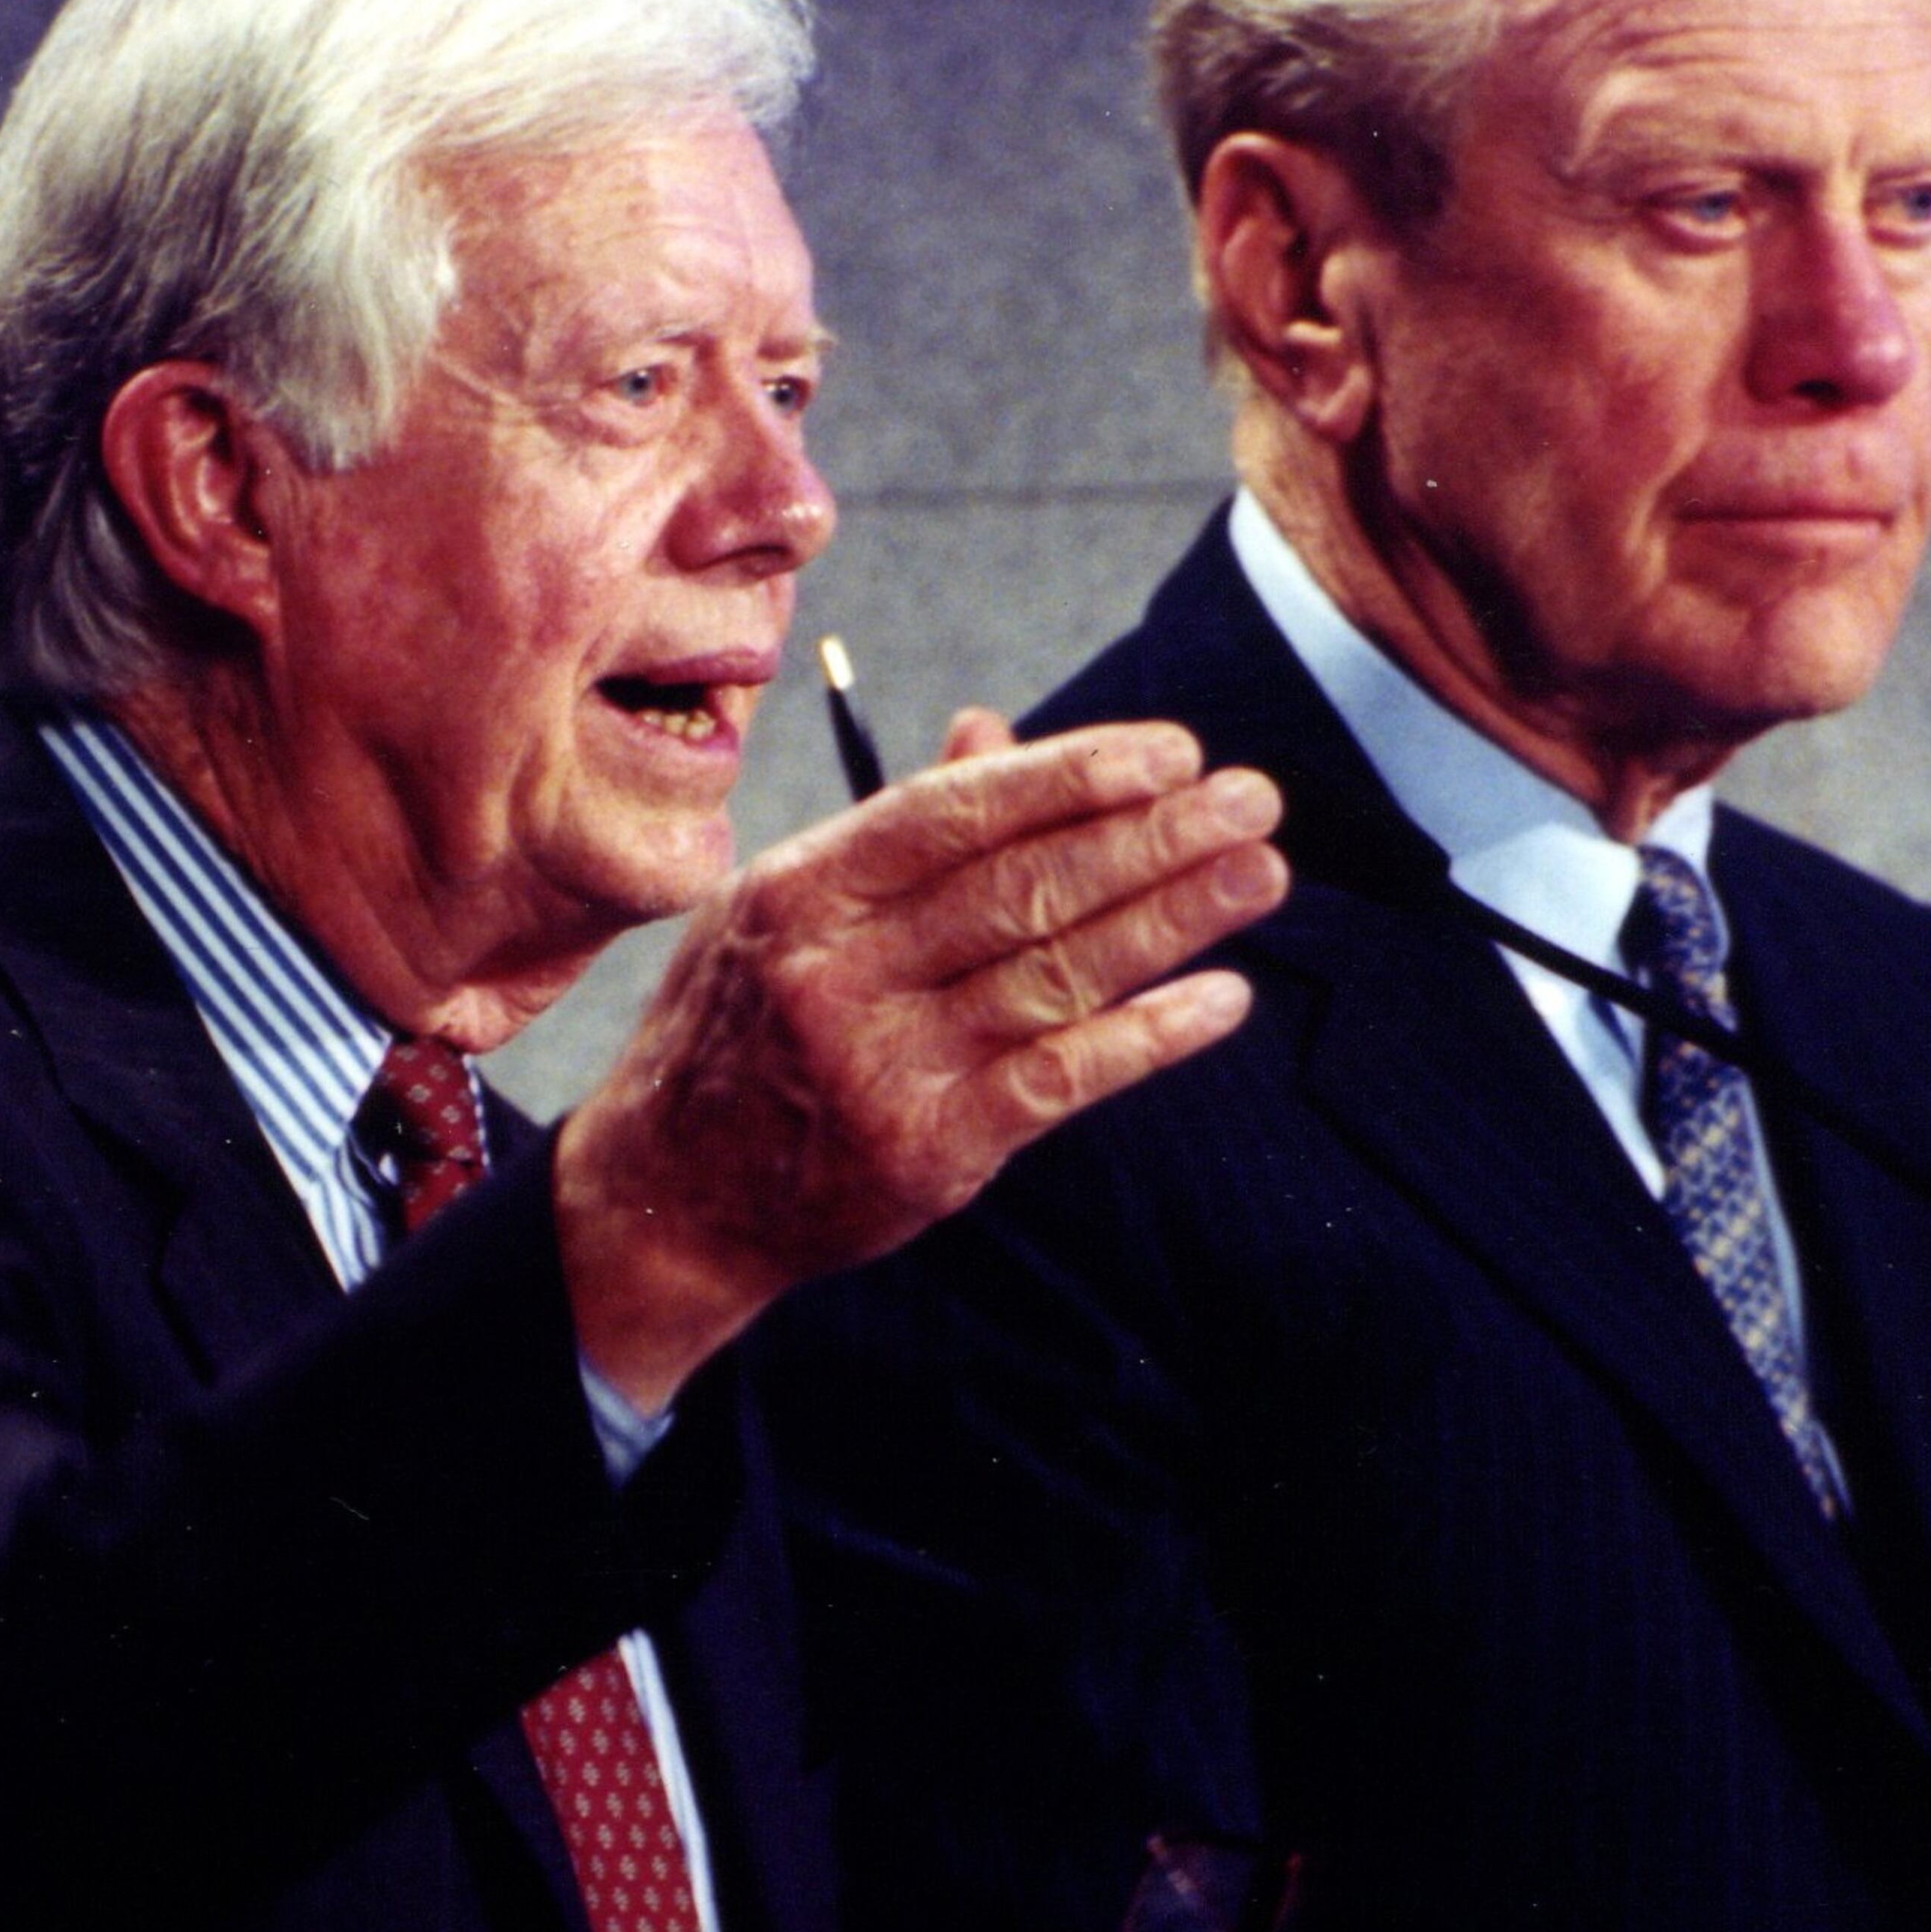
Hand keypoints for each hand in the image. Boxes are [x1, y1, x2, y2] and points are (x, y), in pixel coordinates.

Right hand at [553, 711, 1284, 1408]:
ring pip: (1053, 975)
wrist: (669, 1200)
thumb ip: (895, 833)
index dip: (1072, 776)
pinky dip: (1147, 1037)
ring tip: (1262, 875)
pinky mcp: (926, 1151)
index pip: (957, 811)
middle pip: (1022, 887)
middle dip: (1151, 838)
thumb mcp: (782, 914)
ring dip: (1173, 921)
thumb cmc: (739, 1034)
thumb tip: (990, 732)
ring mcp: (880, 1066)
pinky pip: (1059, 1079)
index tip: (1172, 752)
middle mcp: (836, 972)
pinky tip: (1221, 1000)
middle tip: (1255, 801)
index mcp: (801, 891)